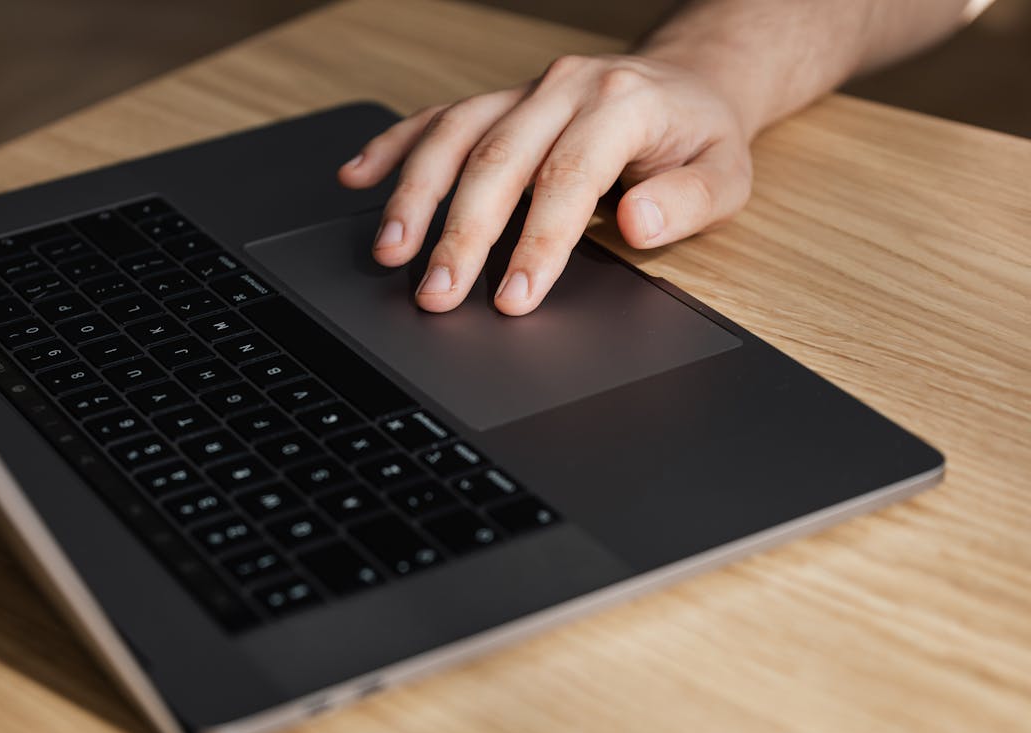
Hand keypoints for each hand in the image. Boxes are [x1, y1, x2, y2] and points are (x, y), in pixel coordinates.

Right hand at [337, 54, 753, 314]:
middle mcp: (565, 87)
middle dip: (461, 233)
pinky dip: (394, 147)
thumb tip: (636, 221)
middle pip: (498, 160)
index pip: (568, 177)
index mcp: (622, 104)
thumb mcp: (726, 177)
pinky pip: (438, 118)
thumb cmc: (699, 139)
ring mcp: (525, 90)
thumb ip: (686, 202)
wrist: (688, 83)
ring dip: (415, 195)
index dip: (536, 242)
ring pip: (455, 135)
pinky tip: (358, 176)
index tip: (512, 297)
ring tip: (390, 251)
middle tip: (437, 294)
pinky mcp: (499, 100)